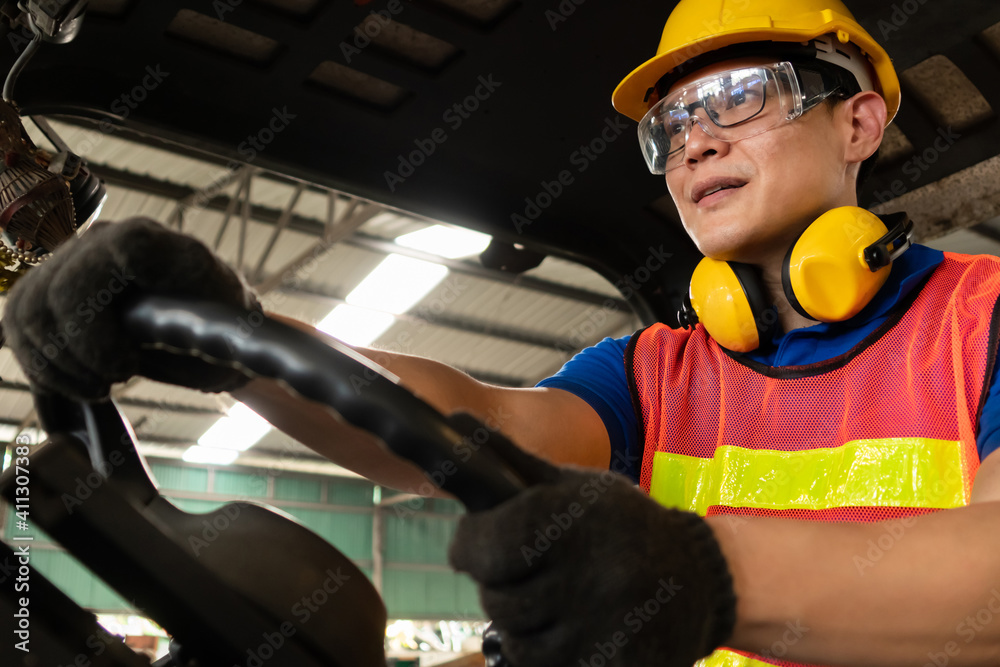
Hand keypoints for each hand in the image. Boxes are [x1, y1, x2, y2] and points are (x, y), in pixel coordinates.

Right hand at [3, 217, 260, 399]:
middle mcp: (104, 238)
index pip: (116, 253)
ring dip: (54, 365)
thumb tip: (173, 337)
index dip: (102, 325)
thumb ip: (202, 335)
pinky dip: (39, 362)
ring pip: (26, 311)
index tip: (127, 367)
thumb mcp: (229, 334)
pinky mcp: (49, 282)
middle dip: (77, 357)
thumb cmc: (222, 326)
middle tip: (114, 382)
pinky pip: (17, 320)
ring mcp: (72, 257)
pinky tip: (75, 380)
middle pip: (53, 296)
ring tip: (96, 385)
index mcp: (155, 244)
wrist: (207, 318)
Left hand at [449, 441, 735, 666]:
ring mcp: (601, 629)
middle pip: (496, 598)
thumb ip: (509, 459)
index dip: (469, 544)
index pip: (488, 545)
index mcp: (576, 521)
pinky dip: (542, 650)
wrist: (696, 576)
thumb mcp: (574, 484)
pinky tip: (564, 625)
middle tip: (519, 570)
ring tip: (546, 596)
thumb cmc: (621, 523)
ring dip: (519, 621)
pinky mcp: (610, 663)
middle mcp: (589, 576)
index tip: (471, 543)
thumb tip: (456, 421)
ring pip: (516, 640)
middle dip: (497, 583)